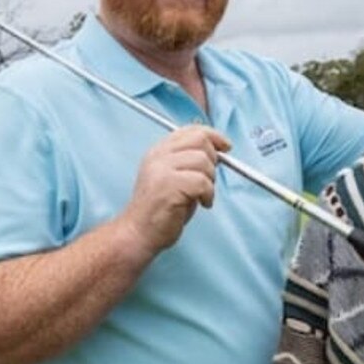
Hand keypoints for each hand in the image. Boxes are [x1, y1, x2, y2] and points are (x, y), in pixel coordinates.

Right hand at [121, 126, 230, 253]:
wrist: (138, 233)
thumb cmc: (160, 210)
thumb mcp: (174, 178)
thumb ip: (190, 162)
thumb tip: (218, 152)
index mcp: (158, 151)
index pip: (191, 130)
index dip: (213, 135)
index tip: (226, 146)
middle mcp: (158, 156)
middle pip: (200, 141)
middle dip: (213, 159)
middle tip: (209, 180)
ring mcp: (162, 169)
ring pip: (204, 162)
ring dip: (210, 181)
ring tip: (202, 196)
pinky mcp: (168, 185)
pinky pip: (202, 182)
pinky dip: (208, 194)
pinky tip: (202, 204)